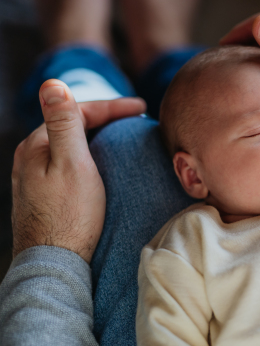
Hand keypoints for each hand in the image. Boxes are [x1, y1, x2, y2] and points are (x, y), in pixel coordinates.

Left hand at [12, 80, 145, 262]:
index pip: (77, 111)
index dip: (112, 106)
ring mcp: (34, 175)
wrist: (54, 263)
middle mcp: (30, 156)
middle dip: (105, 117)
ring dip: (97, 135)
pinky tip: (102, 163)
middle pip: (72, 125)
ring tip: (123, 137)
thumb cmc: (69, 216)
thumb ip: (64, 124)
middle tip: (136, 119)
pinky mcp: (43, 193)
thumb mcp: (72, 165)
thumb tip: (52, 82)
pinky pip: (68, 161)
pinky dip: (89, 154)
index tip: (143, 108)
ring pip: (70, 143)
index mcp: (37, 144)